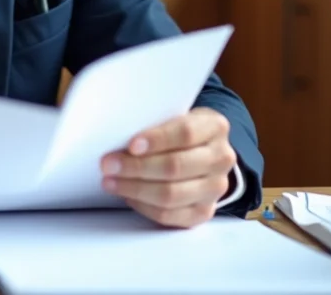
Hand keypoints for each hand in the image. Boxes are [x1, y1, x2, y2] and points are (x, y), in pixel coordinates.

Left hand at [100, 108, 235, 227]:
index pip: (185, 133)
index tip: (131, 145)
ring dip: (135, 189)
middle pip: (175, 167)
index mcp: (215, 127)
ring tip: (111, 182)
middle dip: (136, 167)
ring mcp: (215, 188)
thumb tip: (116, 136)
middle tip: (108, 164)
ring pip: (171, 195)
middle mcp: (221, 158)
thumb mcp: (172, 114)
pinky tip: (128, 196)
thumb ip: (153, 122)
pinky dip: (144, 207)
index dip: (157, 140)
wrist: (201, 150)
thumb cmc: (177, 130)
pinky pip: (170, 215)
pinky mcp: (204, 212)